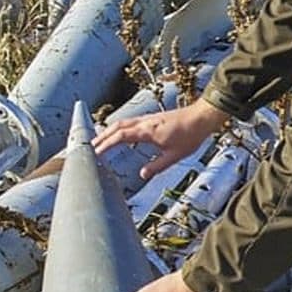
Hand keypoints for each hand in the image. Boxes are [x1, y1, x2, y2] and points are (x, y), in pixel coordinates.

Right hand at [92, 97, 226, 180]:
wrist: (201, 117)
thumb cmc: (190, 136)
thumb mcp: (174, 156)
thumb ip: (157, 166)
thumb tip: (142, 175)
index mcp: (147, 131)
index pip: (120, 136)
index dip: (106, 144)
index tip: (95, 152)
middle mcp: (145, 122)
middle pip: (117, 127)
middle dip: (101, 136)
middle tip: (90, 146)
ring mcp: (148, 118)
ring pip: (122, 122)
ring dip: (109, 131)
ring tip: (99, 140)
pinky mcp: (152, 118)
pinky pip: (130, 122)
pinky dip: (119, 127)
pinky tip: (119, 134)